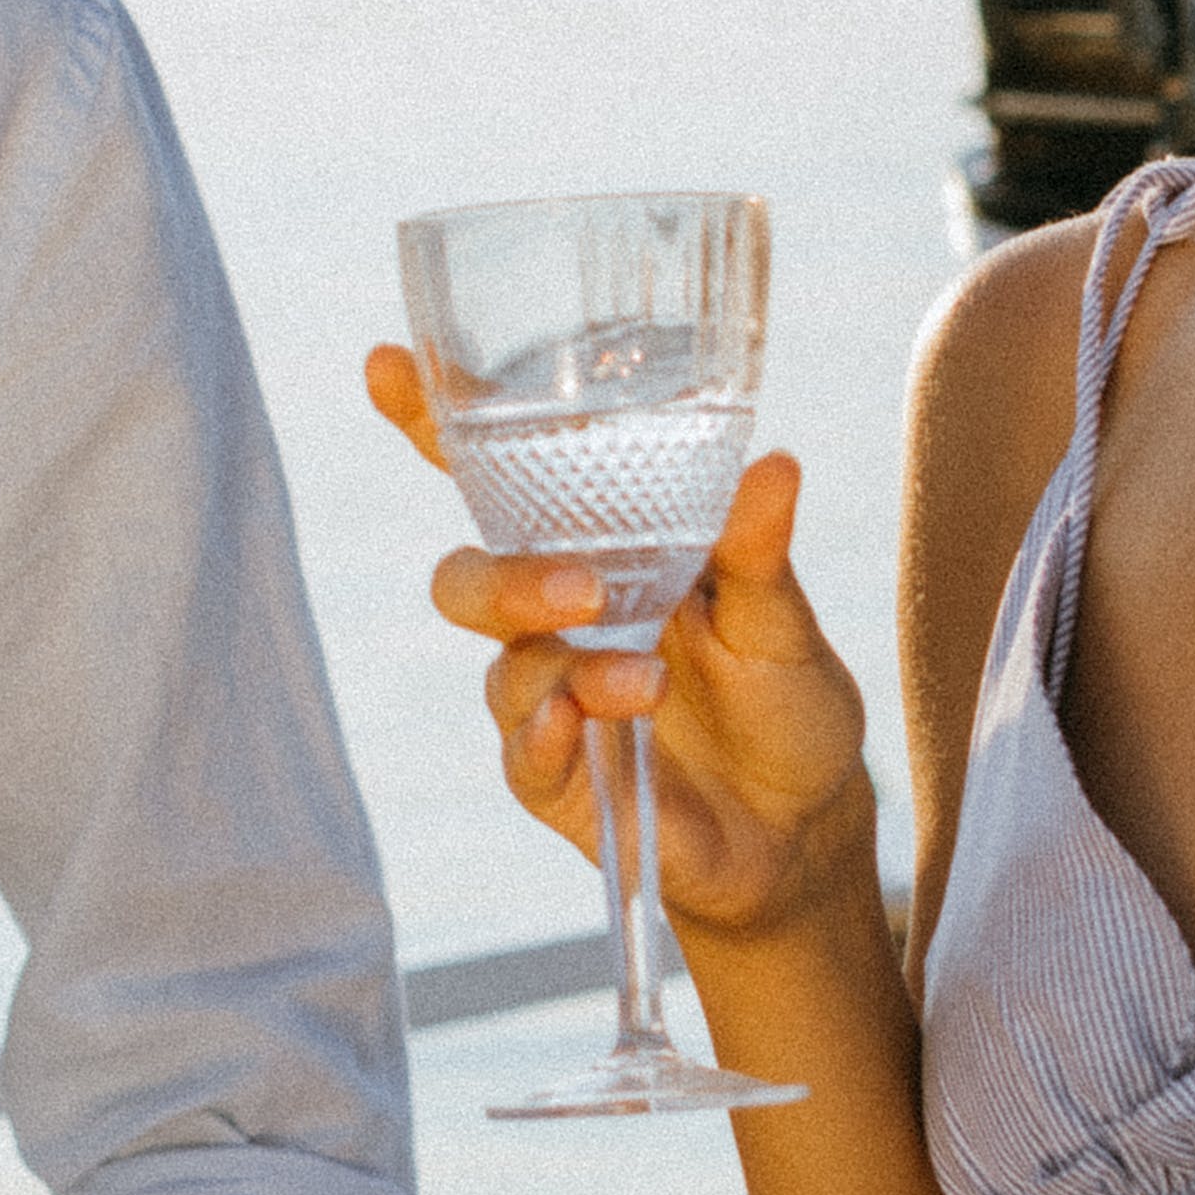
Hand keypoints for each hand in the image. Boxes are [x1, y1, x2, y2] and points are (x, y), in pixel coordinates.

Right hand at [366, 353, 876, 953]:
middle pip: (471, 577)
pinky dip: (542, 736)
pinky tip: (577, 725)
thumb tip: (773, 467)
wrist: (805, 827)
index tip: (388, 368)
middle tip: (582, 589)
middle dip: (505, 578)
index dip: (432, 426)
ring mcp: (552, 696)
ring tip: (642, 681)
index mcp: (602, 551)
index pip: (501, 482)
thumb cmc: (783, 700)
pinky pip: (522, 754)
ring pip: (499, 666)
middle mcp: (559, 619)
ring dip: (557, 665)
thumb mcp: (782, 618)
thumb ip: (759, 552)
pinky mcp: (561, 778)